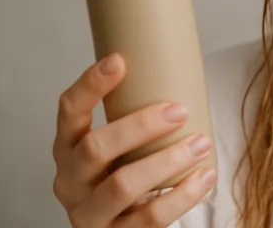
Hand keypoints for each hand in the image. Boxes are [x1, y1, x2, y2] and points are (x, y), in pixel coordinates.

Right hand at [52, 53, 215, 226]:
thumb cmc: (127, 171)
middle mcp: (71, 181)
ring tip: (200, 143)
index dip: (90, 85)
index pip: (68, 111)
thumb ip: (134, 113)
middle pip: (96, 149)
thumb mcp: (119, 144)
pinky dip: (182, 196)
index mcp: (68, 148)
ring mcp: (89, 214)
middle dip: (140, 126)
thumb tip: (179, 63)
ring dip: (166, 162)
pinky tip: (205, 177)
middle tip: (179, 110)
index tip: (120, 60)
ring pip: (121, 186)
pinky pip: (149, 218)